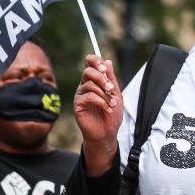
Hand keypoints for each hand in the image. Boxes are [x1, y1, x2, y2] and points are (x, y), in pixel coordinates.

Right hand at [74, 55, 122, 171]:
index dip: (95, 60)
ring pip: (90, 84)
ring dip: (105, 94)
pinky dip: (101, 102)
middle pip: (88, 71)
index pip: (89, 63)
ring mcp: (80, 95)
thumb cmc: (111, 114)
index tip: (104, 68)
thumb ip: (111, 79)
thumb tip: (107, 61)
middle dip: (102, 78)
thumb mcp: (116, 94)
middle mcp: (85, 86)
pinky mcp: (78, 105)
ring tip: (112, 104)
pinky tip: (107, 109)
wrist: (107, 133)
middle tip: (110, 88)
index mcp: (94, 81)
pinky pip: (89, 96)